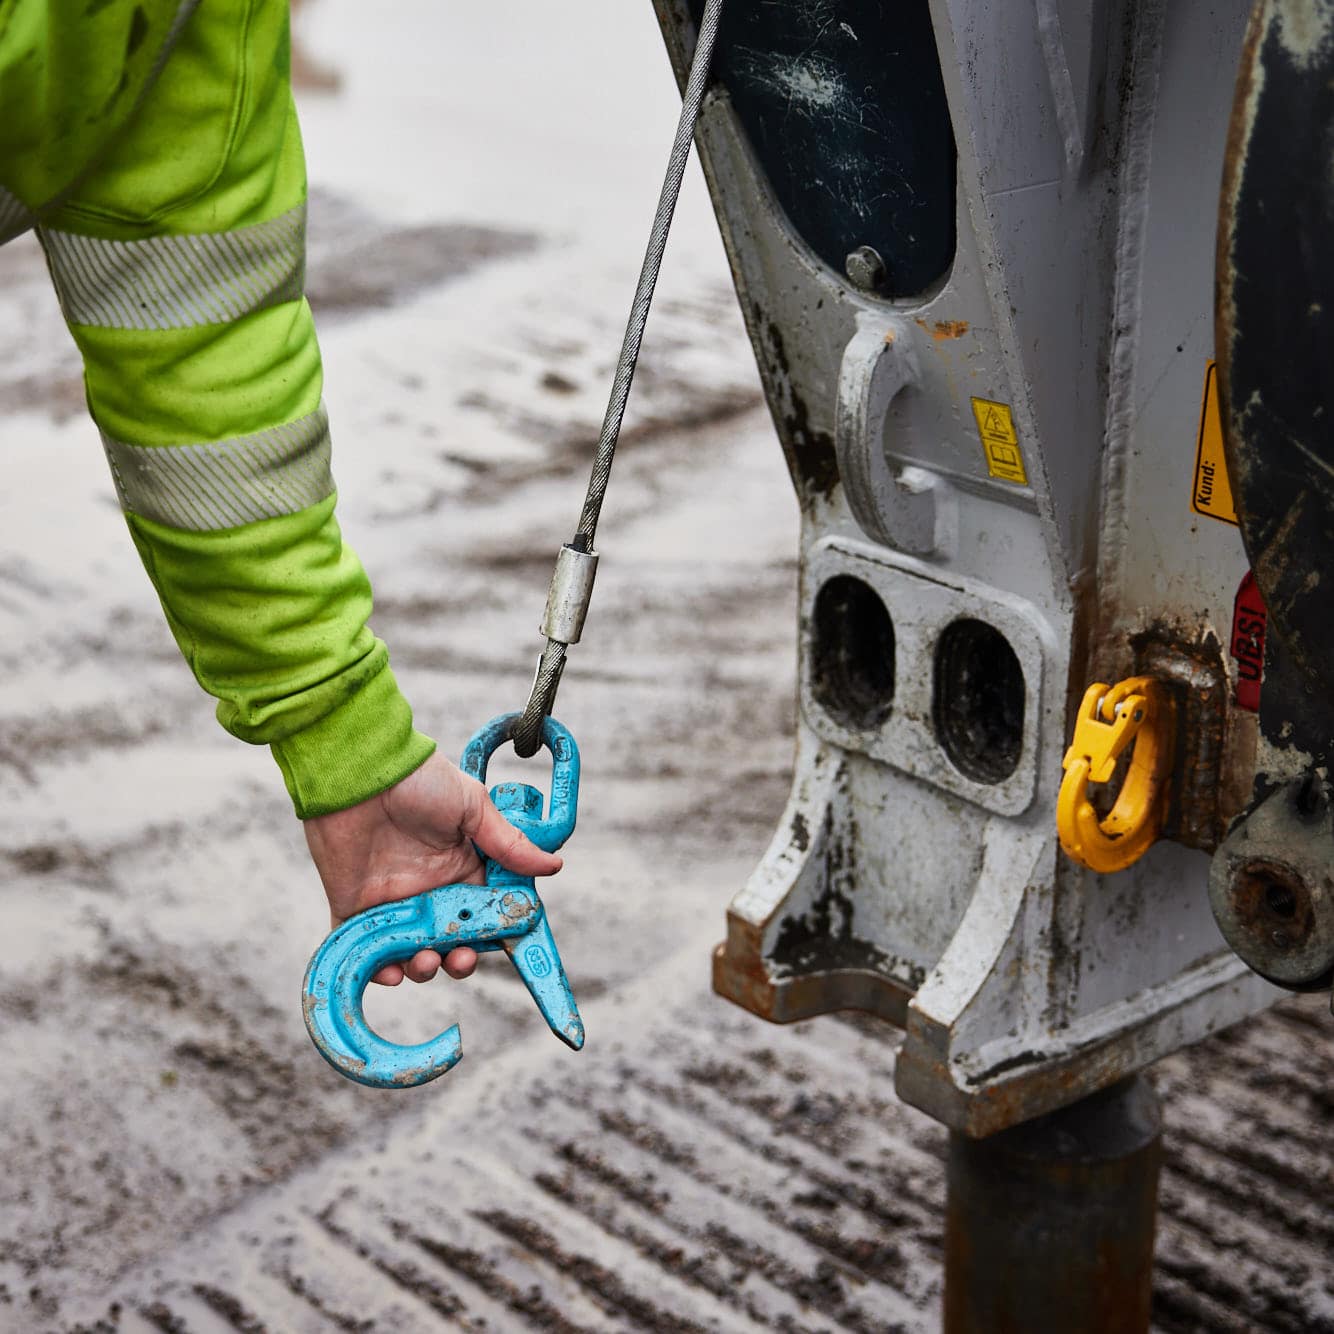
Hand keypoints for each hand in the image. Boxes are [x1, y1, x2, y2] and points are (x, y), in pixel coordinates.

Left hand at [303, 751, 561, 985]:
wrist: (359, 772)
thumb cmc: (418, 781)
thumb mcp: (473, 807)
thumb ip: (509, 843)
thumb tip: (554, 866)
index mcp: (461, 867)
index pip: (485, 911)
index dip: (495, 932)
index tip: (502, 943)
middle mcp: (429, 889)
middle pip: (451, 940)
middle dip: (459, 959)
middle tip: (460, 957)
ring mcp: (393, 901)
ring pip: (413, 952)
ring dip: (424, 968)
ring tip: (426, 961)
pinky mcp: (355, 908)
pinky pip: (365, 951)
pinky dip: (378, 970)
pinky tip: (390, 970)